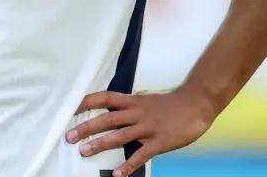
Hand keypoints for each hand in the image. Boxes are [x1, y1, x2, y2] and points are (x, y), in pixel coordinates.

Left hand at [66, 83, 217, 176]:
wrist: (196, 104)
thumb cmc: (171, 104)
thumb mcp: (147, 100)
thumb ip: (130, 105)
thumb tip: (112, 108)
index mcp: (134, 102)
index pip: (105, 98)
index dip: (87, 102)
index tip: (70, 108)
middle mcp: (138, 113)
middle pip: (108, 118)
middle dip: (87, 127)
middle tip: (70, 136)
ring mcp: (148, 127)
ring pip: (120, 135)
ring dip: (101, 144)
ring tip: (84, 152)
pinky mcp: (159, 141)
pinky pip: (141, 155)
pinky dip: (128, 165)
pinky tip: (117, 175)